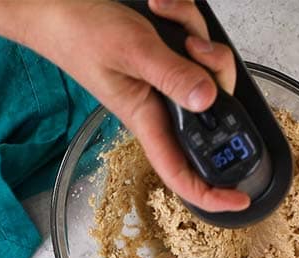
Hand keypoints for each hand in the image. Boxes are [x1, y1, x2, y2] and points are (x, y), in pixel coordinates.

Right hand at [28, 0, 248, 212]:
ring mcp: (169, 80)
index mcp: (148, 119)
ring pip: (210, 69)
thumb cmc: (78, 32)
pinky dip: (185, 19)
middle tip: (196, 47)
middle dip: (218, 72)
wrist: (56, 5)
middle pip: (217, 107)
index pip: (181, 172)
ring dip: (197, 36)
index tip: (242, 199)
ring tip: (168, 20)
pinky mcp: (170, 56)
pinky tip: (162, 9)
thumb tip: (208, 99)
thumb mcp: (131, 51)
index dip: (212, 193)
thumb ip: (170, 75)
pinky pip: (196, 42)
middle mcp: (163, 104)